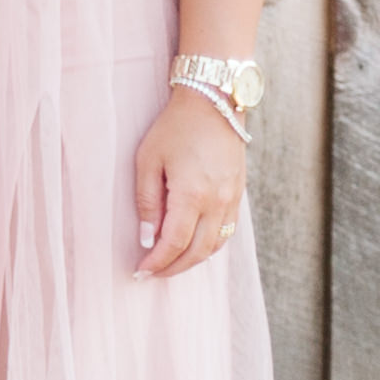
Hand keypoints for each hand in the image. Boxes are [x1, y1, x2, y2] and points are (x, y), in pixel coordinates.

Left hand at [132, 86, 247, 277]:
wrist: (214, 105)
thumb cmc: (174, 129)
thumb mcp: (148, 160)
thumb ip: (147, 201)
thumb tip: (146, 237)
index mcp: (193, 195)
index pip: (175, 242)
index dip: (157, 261)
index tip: (140, 271)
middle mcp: (218, 203)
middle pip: (198, 251)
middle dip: (174, 268)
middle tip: (151, 274)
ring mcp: (232, 200)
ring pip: (216, 245)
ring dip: (193, 260)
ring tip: (169, 265)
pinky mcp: (239, 195)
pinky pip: (226, 232)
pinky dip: (209, 245)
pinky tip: (192, 247)